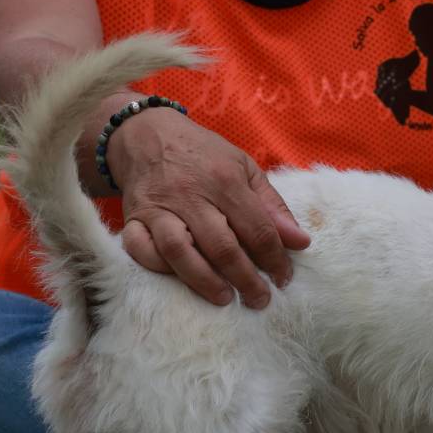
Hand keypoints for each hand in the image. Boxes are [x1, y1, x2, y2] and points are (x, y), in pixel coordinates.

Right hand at [107, 108, 310, 307]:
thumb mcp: (244, 168)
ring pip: (178, 251)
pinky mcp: (132, 217)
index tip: (283, 279)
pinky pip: (139, 248)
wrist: (147, 133)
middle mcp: (191, 195)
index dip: (275, 259)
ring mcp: (158, 207)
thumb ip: (273, 206)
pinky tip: (179, 278)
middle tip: (259, 299)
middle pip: (221, 246)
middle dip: (244, 278)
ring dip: (203, 280)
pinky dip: (157, 266)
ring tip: (225, 298)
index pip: (256, 228)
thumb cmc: (203, 155)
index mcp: (225, 181)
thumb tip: (300, 242)